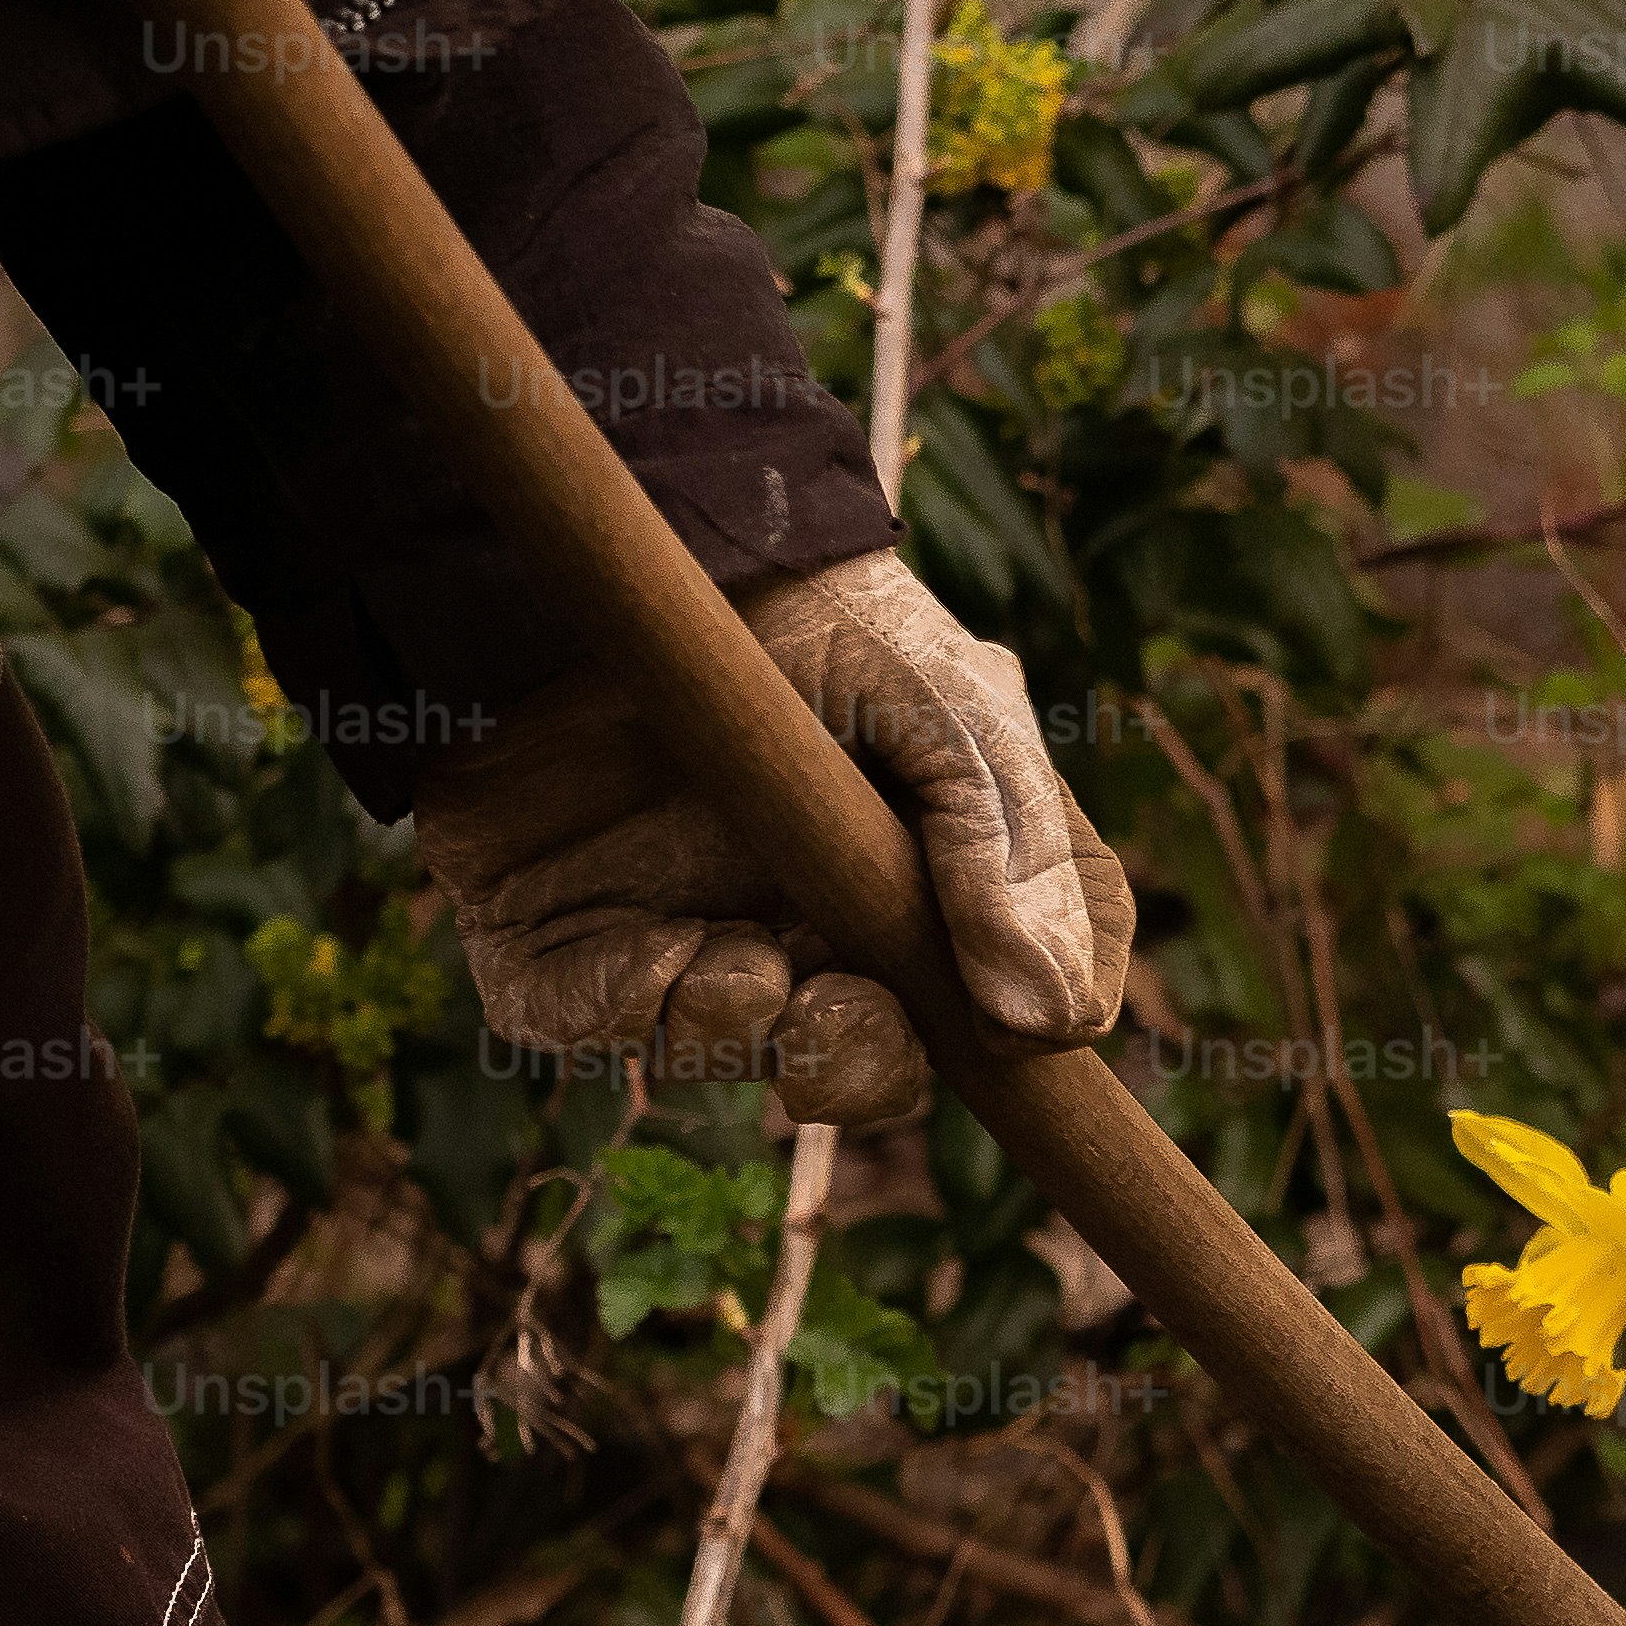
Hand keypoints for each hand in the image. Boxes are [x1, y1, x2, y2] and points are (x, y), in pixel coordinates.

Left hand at [405, 560, 1131, 1109]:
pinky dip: (643, 1013)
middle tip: (847, 1012)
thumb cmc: (799, 610)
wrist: (615, 555)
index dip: (1034, 1027)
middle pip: (877, 1057)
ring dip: (758, 1036)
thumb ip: (1014, 846)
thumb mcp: (944, 699)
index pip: (1021, 975)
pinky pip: (605, 1027)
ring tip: (740, 965)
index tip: (1018, 1027)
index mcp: (925, 862)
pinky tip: (658, 951)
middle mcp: (811, 907)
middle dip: (868, 1070)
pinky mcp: (566, 934)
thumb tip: (1059, 1019)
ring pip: (743, 1056)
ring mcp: (688, 923)